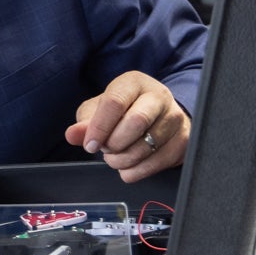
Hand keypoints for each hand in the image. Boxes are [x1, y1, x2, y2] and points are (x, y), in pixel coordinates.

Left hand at [64, 71, 189, 181]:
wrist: (155, 116)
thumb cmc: (121, 111)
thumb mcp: (97, 110)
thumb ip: (84, 123)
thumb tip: (72, 135)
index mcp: (134, 83)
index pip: (115, 102)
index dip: (99, 127)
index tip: (89, 145)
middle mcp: (159, 96)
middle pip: (135, 123)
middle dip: (113, 143)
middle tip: (105, 149)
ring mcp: (175, 118)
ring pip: (146, 147)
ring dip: (121, 160)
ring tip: (115, 156)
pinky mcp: (183, 141)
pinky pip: (156, 164)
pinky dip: (135, 172)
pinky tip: (129, 164)